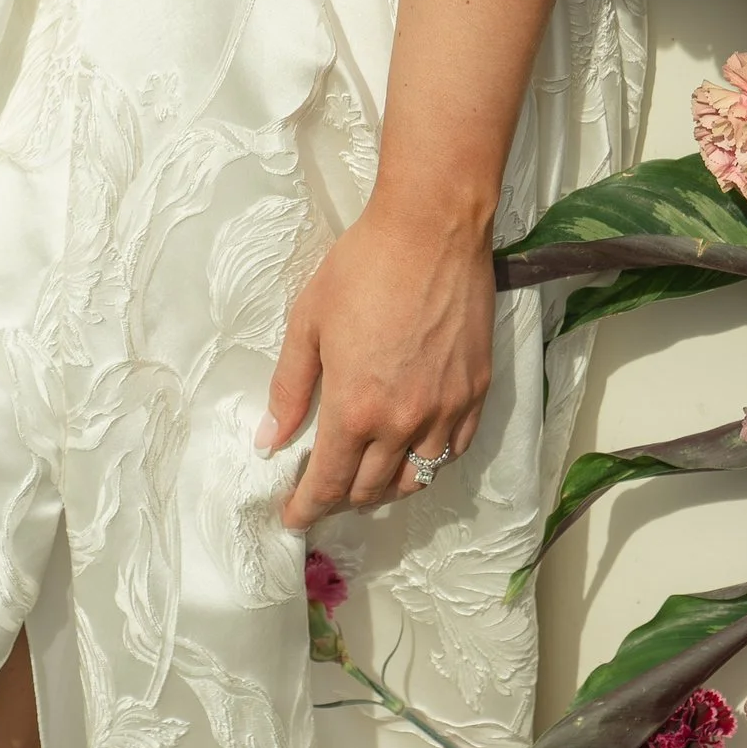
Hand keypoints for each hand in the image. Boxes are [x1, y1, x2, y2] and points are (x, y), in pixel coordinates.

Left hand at [260, 192, 494, 528]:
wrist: (432, 230)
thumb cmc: (362, 267)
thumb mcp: (308, 322)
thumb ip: (289, 387)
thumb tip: (270, 439)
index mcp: (355, 408)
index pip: (328, 484)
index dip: (306, 508)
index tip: (293, 518)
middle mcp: (402, 422)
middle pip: (370, 489)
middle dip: (341, 498)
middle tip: (324, 489)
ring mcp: (445, 410)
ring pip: (417, 479)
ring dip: (387, 488)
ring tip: (368, 477)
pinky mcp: (476, 392)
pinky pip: (453, 450)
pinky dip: (429, 461)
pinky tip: (414, 450)